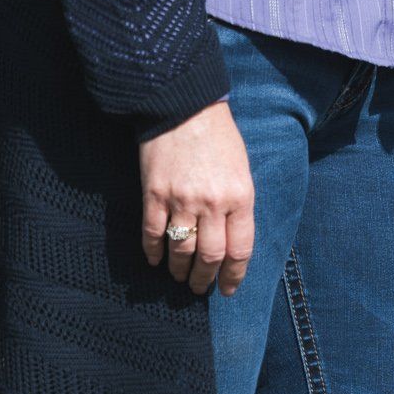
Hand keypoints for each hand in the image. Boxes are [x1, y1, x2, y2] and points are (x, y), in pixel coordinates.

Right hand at [140, 98, 254, 298]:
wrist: (184, 104)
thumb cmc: (218, 136)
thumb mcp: (241, 168)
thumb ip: (238, 204)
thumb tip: (231, 241)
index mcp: (240, 196)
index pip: (239, 250)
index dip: (233, 276)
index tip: (227, 289)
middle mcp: (212, 203)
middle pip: (209, 257)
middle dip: (204, 280)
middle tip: (200, 288)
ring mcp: (181, 200)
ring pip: (180, 252)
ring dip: (179, 271)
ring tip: (179, 277)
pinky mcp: (154, 194)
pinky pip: (152, 234)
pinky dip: (153, 252)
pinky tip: (154, 260)